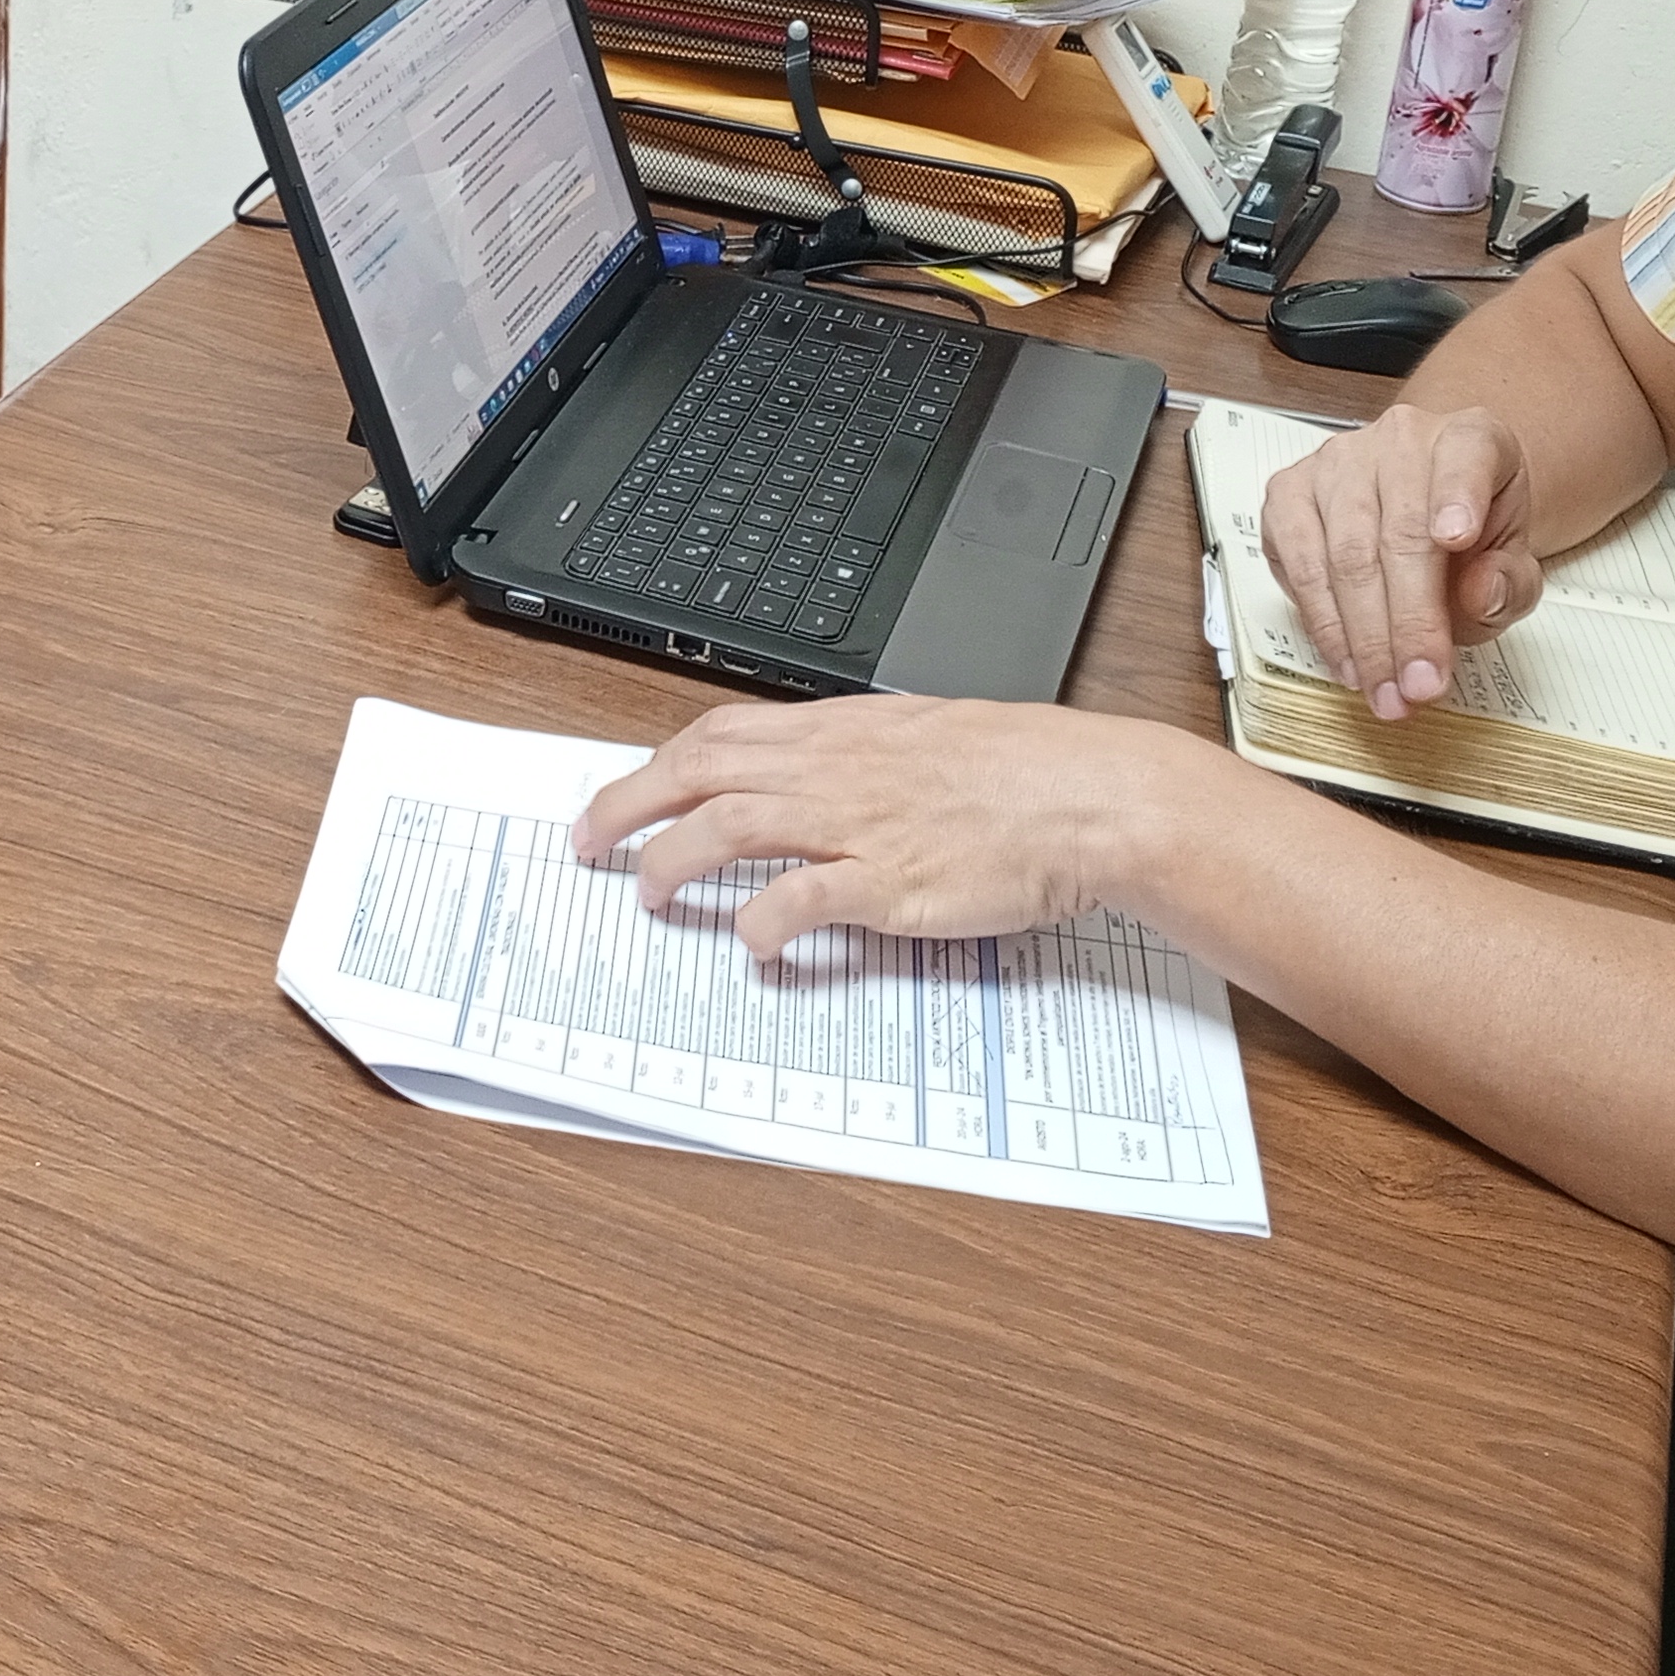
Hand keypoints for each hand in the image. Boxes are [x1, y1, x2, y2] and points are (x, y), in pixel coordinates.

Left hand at [567, 697, 1182, 958]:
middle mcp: (834, 770)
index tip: (623, 794)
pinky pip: (805, 897)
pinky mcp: (890, 881)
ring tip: (647, 893)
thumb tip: (807, 774)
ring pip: (731, 825)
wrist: (1087, 797)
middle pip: (700, 771)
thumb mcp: (921, 737)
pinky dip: (764, 920)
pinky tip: (750, 944)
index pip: (719, 734)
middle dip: (628, 805)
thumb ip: (856, 756)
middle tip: (587, 844)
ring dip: (674, 861)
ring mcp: (858, 824)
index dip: (658, 765)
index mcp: (839, 731)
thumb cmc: (1019, 771)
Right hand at [1257, 404, 1542, 718]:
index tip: (1457, 539)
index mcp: (1470, 438)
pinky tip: (1348, 661)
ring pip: (1343, 555)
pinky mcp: (1289, 491)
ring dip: (1364, 637)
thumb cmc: (1474, 540)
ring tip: (1385, 691)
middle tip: (1419, 687)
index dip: (1458, 495)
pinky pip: (1298, 563)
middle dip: (1409, 623)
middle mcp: (1399, 438)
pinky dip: (1323, 622)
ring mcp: (1336, 462)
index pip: (1466, 455)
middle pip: (1399, 532)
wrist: (1429, 511)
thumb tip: (1480, 592)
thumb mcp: (1514, 563)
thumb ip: (1511, 583)